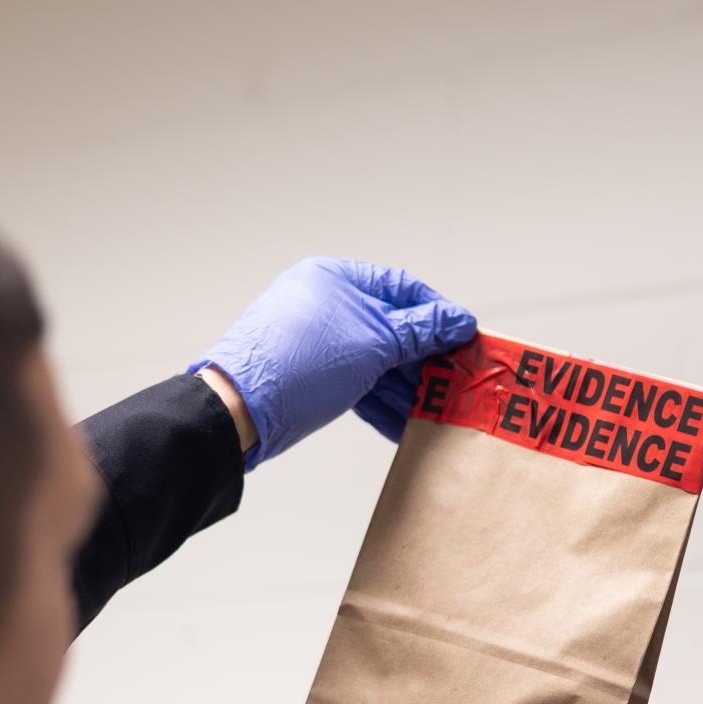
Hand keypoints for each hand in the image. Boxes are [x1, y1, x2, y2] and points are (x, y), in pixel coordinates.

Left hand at [189, 257, 475, 466]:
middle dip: (424, 359)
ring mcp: (314, 343)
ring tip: (436, 411)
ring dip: (405, 388)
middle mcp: (324, 304)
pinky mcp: (307, 378)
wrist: (237, 411)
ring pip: (374, 361)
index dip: (438, 314)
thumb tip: (459, 320)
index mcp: (335, 278)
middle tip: (455, 382)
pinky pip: (354, 384)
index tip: (466, 339)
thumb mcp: (373, 344)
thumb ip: (420, 332)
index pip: (402, 288)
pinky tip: (403, 424)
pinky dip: (379, 402)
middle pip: (390, 328)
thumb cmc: (299, 365)